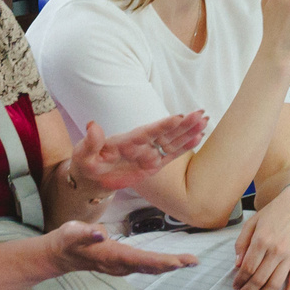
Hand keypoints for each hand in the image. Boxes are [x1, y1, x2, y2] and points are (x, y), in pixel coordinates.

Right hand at [43, 220, 196, 277]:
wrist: (60, 254)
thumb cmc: (67, 240)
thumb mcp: (72, 233)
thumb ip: (85, 233)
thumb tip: (100, 233)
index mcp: (111, 256)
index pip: (140, 260)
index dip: (160, 261)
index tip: (178, 262)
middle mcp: (119, 265)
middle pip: (150, 266)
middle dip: (172, 264)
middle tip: (194, 261)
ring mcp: (121, 266)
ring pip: (149, 267)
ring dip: (170, 265)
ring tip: (190, 261)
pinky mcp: (122, 264)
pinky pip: (145, 265)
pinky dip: (161, 264)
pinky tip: (173, 263)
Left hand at [63, 113, 205, 193]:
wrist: (91, 176)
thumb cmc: (87, 162)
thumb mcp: (84, 153)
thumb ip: (91, 141)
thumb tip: (92, 125)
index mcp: (128, 140)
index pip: (149, 131)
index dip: (164, 125)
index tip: (179, 117)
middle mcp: (142, 144)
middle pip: (166, 133)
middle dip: (184, 124)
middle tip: (201, 113)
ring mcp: (149, 153)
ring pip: (172, 142)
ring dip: (189, 132)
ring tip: (205, 121)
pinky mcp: (153, 164)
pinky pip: (171, 155)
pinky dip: (185, 147)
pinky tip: (198, 138)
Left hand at [232, 189, 289, 289]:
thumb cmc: (273, 212)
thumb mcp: (252, 222)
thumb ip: (242, 243)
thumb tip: (237, 265)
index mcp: (261, 240)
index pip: (247, 268)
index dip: (239, 280)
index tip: (234, 288)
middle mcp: (276, 250)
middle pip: (259, 279)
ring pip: (275, 283)